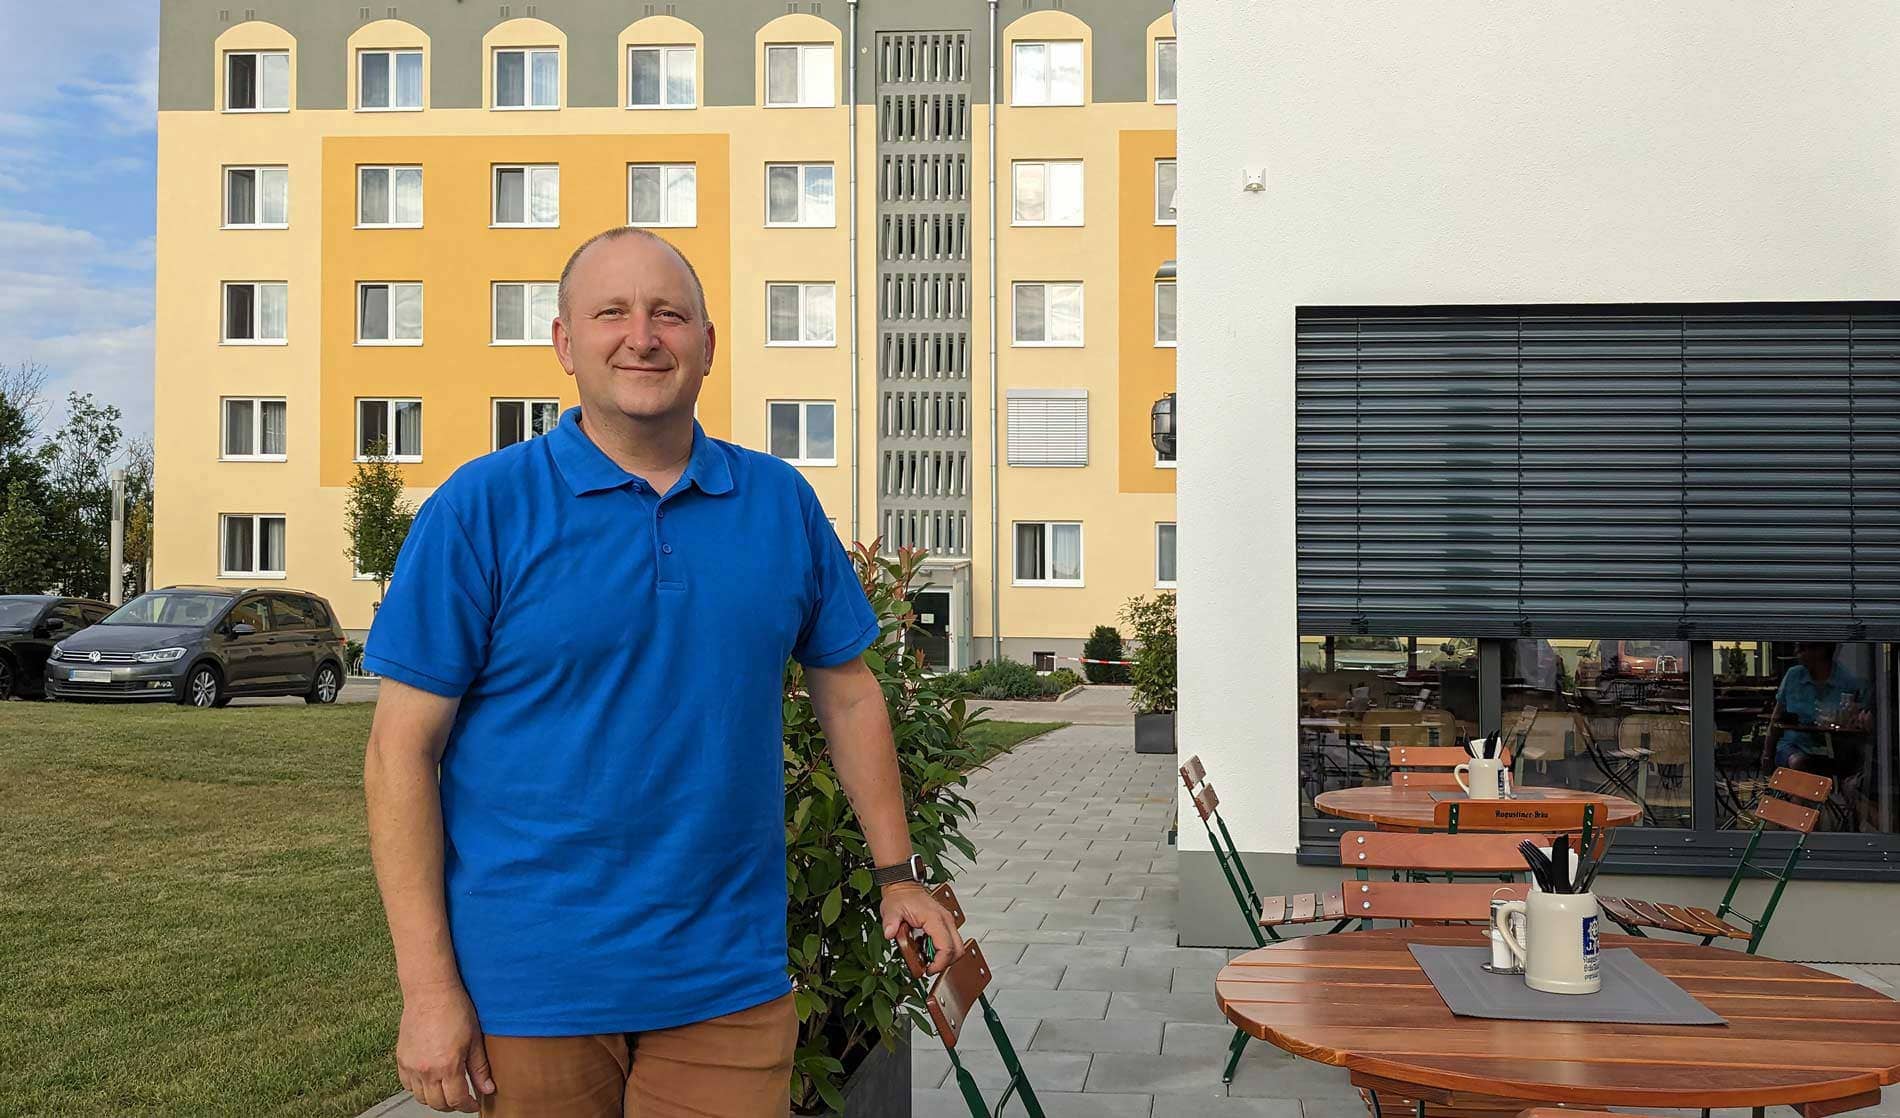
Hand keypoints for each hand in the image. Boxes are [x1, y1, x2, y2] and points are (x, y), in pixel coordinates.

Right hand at [396, 982, 494, 1112]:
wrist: (430, 992)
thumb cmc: (455, 1009)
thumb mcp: (475, 1039)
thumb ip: (480, 1068)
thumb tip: (487, 1089)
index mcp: (448, 1066)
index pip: (457, 1100)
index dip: (467, 1106)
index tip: (473, 1103)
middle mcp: (426, 1070)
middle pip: (438, 1103)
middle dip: (452, 1105)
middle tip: (461, 1098)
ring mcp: (411, 1066)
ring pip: (421, 1097)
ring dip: (434, 1099)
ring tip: (446, 1090)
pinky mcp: (401, 1059)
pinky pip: (407, 1085)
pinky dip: (418, 1089)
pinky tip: (429, 1081)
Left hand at [880, 883, 965, 975]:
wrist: (904, 886)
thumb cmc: (900, 897)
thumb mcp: (891, 910)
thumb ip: (890, 923)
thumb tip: (889, 933)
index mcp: (935, 918)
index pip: (946, 947)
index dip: (939, 964)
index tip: (928, 970)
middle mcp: (945, 920)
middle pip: (957, 949)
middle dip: (944, 963)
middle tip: (929, 967)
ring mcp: (946, 921)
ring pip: (956, 947)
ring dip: (943, 957)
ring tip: (926, 957)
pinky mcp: (944, 924)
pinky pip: (950, 942)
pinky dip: (941, 950)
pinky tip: (926, 948)